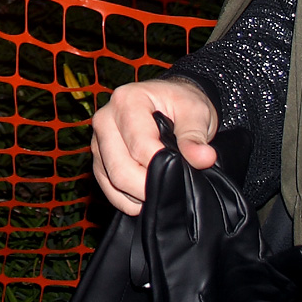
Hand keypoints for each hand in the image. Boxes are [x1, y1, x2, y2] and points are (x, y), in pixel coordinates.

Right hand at [90, 77, 218, 213]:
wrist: (168, 101)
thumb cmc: (180, 103)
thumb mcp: (195, 112)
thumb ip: (195, 136)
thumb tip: (204, 158)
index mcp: (126, 101)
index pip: (140, 145)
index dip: (163, 166)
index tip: (183, 173)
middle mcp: (105, 120)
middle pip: (120, 168)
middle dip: (149, 187)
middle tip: (174, 190)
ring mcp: (98, 141)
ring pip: (113, 181)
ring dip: (139, 194)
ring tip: (163, 187)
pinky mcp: (98, 159)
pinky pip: (108, 189)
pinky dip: (129, 199)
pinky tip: (147, 193)